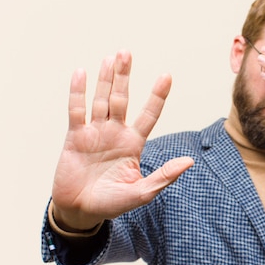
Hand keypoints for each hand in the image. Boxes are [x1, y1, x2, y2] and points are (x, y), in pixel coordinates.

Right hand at [51, 51, 193, 230]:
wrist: (81, 211)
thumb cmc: (112, 203)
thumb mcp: (142, 192)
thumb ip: (164, 176)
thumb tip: (189, 161)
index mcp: (133, 144)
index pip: (148, 114)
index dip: (157, 96)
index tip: (166, 76)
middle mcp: (115, 133)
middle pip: (122, 98)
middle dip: (124, 76)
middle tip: (126, 52)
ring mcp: (95, 132)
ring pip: (101, 99)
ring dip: (105, 78)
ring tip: (111, 57)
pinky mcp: (75, 137)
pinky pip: (77, 110)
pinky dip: (78, 92)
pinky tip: (81, 73)